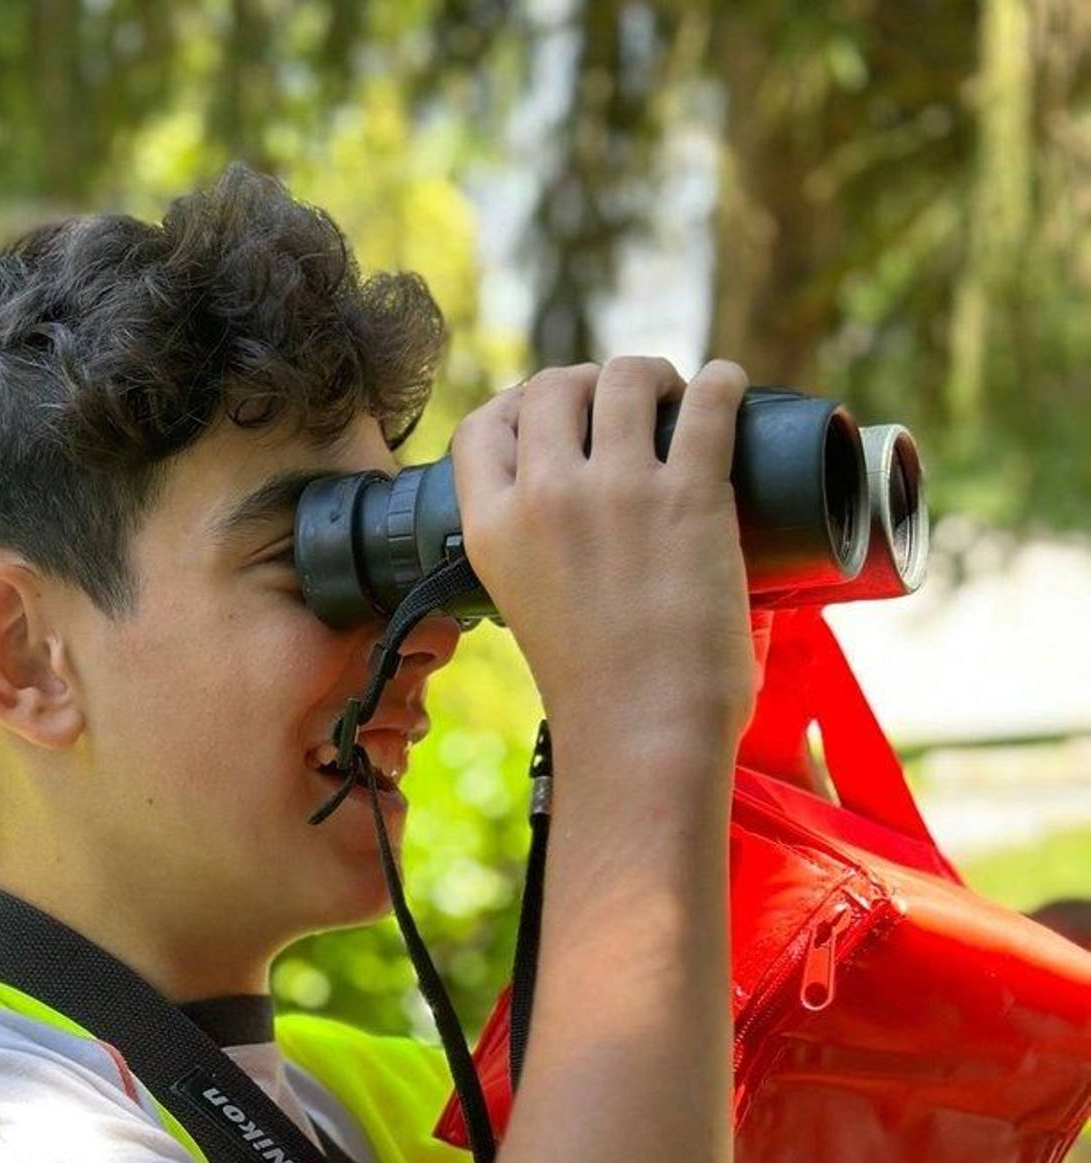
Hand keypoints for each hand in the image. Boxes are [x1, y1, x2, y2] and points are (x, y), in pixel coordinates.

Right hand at [451, 356, 755, 764]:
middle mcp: (545, 496)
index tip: (554, 419)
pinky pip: (710, 399)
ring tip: (677, 399)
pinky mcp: (690, 494)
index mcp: (492, 530)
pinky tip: (729, 388)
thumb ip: (535, 557)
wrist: (642, 736)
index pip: (484, 426)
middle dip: (591, 383)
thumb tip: (576, 529)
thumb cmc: (594, 694)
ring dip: (654, 375)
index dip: (520, 408)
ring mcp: (618, 490)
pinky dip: (724, 382)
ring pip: (626, 376)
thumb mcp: (525, 609)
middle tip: (628, 408)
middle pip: (556, 384)